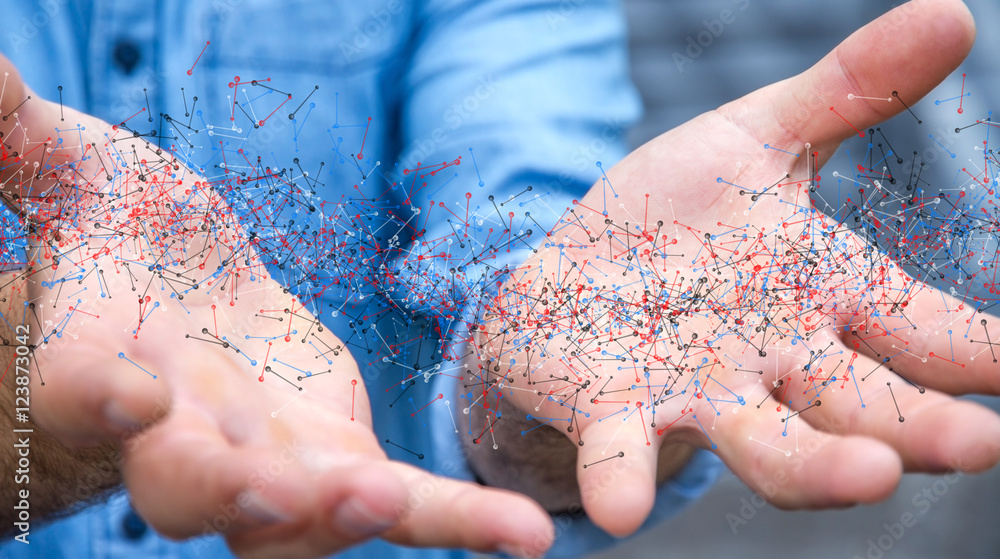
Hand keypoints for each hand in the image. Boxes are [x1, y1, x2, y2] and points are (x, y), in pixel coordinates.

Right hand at [0, 57, 552, 557]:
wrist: (183, 293)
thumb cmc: (124, 231)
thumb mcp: (75, 172)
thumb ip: (20, 134)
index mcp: (100, 362)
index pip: (77, 388)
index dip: (92, 396)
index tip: (125, 389)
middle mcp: (178, 432)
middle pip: (182, 483)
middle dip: (219, 489)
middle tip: (268, 492)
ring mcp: (266, 458)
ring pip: (295, 514)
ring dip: (336, 517)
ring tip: (384, 502)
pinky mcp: (340, 456)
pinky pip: (398, 502)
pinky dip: (455, 522)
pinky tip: (525, 536)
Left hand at [479, 0, 999, 536]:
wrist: (572, 271)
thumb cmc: (677, 218)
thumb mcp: (760, 142)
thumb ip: (848, 92)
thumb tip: (953, 14)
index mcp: (825, 298)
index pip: (923, 329)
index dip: (980, 350)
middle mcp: (775, 361)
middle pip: (861, 403)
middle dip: (918, 427)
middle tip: (977, 445)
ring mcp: (694, 392)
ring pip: (765, 443)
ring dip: (812, 468)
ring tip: (867, 478)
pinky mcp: (610, 409)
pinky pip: (619, 452)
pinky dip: (621, 478)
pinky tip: (623, 506)